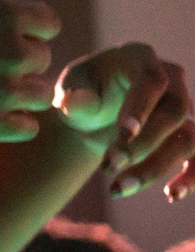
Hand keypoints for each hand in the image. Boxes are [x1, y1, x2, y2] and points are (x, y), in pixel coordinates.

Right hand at [0, 0, 61, 141]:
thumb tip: (13, 7)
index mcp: (3, 15)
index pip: (49, 23)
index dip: (28, 30)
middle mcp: (12, 51)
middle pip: (41, 59)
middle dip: (15, 62)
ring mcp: (3, 91)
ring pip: (38, 95)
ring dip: (17, 93)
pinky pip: (27, 127)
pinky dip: (12, 123)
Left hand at [55, 43, 193, 199]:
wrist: (92, 112)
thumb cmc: (80, 93)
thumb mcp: (69, 90)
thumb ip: (73, 98)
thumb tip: (74, 104)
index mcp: (139, 57)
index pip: (151, 81)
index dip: (141, 108)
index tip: (123, 135)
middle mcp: (171, 78)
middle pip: (174, 112)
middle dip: (143, 144)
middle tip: (108, 167)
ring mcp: (184, 106)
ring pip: (188, 138)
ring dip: (156, 167)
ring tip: (117, 189)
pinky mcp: (188, 132)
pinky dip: (192, 176)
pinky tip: (172, 194)